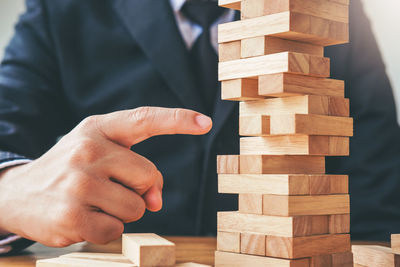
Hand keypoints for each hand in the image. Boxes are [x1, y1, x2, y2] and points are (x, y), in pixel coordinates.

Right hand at [0, 107, 211, 246]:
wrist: (17, 193)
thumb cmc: (69, 169)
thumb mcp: (97, 152)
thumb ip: (135, 168)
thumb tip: (157, 202)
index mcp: (98, 129)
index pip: (144, 119)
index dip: (178, 120)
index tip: (205, 122)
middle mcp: (88, 150)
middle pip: (149, 177)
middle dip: (140, 191)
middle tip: (111, 189)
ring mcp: (79, 183)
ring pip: (137, 208)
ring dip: (122, 212)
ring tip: (93, 203)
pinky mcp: (73, 216)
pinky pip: (116, 231)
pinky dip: (106, 230)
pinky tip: (83, 218)